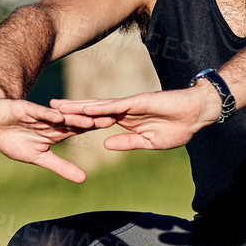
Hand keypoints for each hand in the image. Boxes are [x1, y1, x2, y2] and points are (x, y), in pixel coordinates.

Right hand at [0, 92, 114, 182]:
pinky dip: (46, 115)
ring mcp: (38, 115)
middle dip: (91, 119)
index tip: (113, 125)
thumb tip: (84, 179)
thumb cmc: (16, 139)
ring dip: (73, 118)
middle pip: (74, 119)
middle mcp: (51, 120)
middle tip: (111, 118)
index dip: (94, 126)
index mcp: (57, 131)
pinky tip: (58, 116)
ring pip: (59, 116)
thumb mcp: (40, 157)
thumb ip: (62, 166)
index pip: (79, 128)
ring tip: (90, 118)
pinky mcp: (23, 110)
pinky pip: (37, 113)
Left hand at [48, 82, 220, 154]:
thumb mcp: (149, 142)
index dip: (80, 122)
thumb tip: (105, 144)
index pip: (98, 121)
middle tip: (48, 108)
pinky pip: (116, 105)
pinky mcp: (139, 102)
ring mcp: (130, 105)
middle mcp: (124, 110)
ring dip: (79, 106)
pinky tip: (85, 108)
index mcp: (126, 121)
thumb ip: (127, 142)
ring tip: (58, 106)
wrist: (197, 114)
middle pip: (92, 110)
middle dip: (71, 110)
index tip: (61, 124)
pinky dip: (100, 107)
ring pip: (99, 106)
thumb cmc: (178, 128)